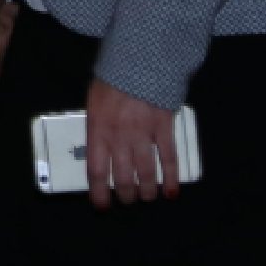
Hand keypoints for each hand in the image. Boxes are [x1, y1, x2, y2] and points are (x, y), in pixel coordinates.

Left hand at [84, 76, 181, 208]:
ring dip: (147, 191)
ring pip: (146, 174)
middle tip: (128, 199)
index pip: (96, 170)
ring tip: (147, 198)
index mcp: (98, 128)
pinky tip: (171, 192)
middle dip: (125, 195)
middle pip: (123, 178)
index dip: (99, 192)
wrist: (139, 59)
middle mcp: (120, 136)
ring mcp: (143, 134)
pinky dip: (170, 179)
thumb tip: (99, 154)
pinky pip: (169, 160)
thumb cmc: (112, 81)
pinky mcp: (164, 129)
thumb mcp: (94, 102)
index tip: (101, 206)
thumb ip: (96, 128)